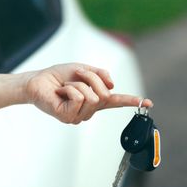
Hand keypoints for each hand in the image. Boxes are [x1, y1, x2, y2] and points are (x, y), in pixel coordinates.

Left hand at [25, 63, 152, 123]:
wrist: (37, 81)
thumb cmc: (58, 77)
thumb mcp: (83, 70)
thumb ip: (100, 75)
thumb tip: (112, 85)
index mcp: (95, 100)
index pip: (116, 102)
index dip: (132, 101)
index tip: (149, 103)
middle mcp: (89, 111)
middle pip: (104, 94)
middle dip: (91, 78)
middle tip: (76, 75)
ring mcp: (78, 116)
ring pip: (91, 96)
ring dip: (78, 83)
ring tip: (66, 85)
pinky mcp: (68, 117)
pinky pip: (79, 98)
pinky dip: (69, 89)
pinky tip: (60, 92)